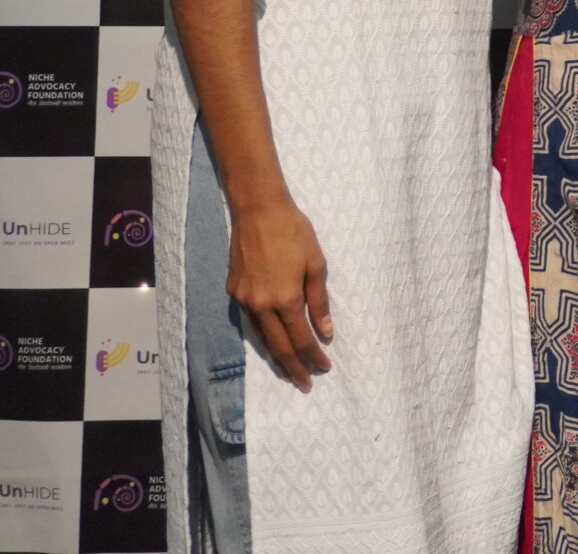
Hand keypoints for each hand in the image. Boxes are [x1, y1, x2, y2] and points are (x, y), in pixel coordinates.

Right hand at [227, 196, 332, 389]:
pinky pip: (252, 320)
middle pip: (278, 347)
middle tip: (305, 384)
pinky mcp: (233, 291)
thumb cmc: (294, 232)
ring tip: (290, 370)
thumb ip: (319, 301)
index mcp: (284, 299)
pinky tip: (273, 340)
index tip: (324, 369)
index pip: (301, 339)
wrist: (258, 211)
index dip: (313, 356)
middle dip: (293, 368)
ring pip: (262, 336)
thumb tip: (325, 331)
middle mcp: (260, 305)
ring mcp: (243, 299)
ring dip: (277, 355)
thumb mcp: (316, 264)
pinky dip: (264, 334)